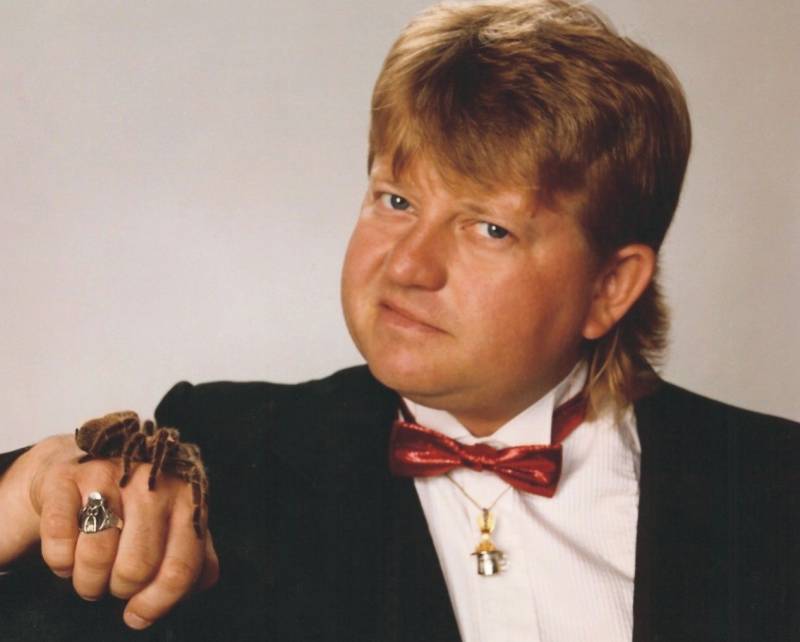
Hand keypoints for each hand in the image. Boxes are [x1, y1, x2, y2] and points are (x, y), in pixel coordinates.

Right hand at [0, 434, 218, 628]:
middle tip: (113, 583)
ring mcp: (109, 474)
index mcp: (188, 498)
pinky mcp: (66, 477)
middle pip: (136, 567)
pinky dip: (60, 561)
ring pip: (96, 557)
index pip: (180, 567)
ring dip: (87, 581)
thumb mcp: (176, 522)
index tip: (137, 615)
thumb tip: (199, 584)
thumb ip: (195, 555)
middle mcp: (152, 482)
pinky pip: (59, 541)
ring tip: (90, 573)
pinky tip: (68, 553)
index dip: (157, 603)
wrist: (87, 463)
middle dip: (119, 590)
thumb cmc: (138, 504)